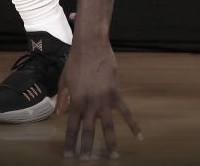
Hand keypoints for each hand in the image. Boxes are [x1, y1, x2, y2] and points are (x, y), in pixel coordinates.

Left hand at [57, 38, 141, 158]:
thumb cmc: (75, 61)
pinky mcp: (116, 94)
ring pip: (108, 126)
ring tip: (113, 157)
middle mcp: (90, 104)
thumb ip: (63, 97)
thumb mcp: (63, 80)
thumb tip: (60, 113)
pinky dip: (133, 125)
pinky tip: (140, 137)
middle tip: (87, 162)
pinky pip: (126, 112)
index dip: (70, 143)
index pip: (72, 127)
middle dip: (87, 148)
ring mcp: (104, 100)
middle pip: (89, 131)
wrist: (91, 46)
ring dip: (111, 143)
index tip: (69, 156)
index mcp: (76, 102)